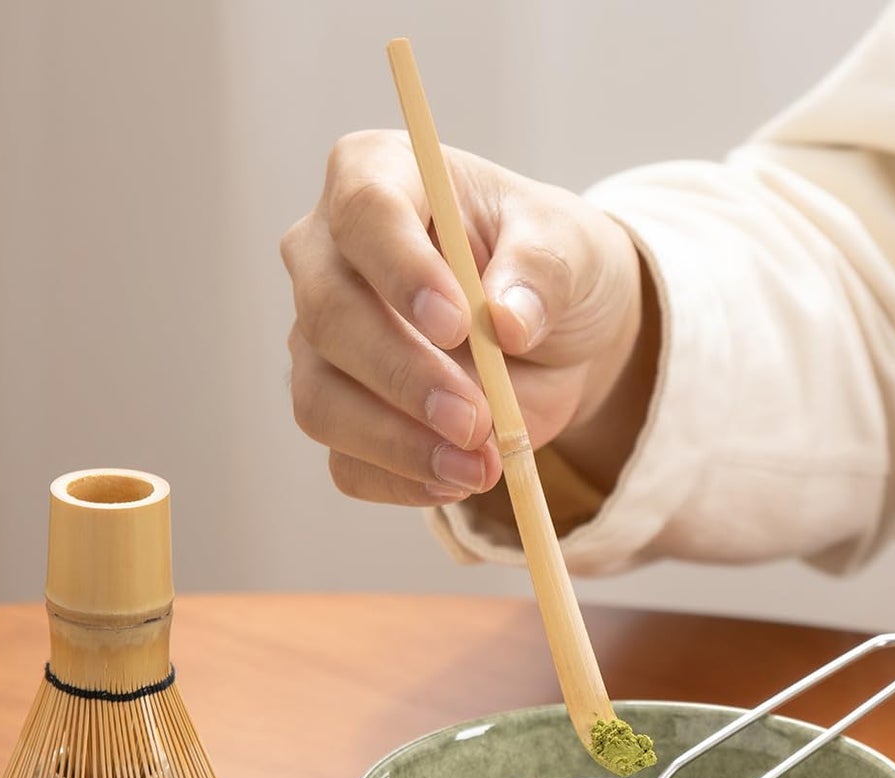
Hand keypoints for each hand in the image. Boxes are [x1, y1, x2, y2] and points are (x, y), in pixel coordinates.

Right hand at [280, 130, 652, 507]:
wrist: (556, 337)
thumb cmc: (550, 266)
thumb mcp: (573, 248)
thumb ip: (544, 270)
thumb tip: (508, 321)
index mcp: (378, 178)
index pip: (364, 210)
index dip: (402, 270)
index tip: (458, 324)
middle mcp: (329, 257)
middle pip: (328, 314)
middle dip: (404, 376)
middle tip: (475, 420)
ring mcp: (322, 344)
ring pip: (321, 399)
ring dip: (398, 444)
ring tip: (478, 466)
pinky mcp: (340, 413)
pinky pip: (345, 461)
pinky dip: (400, 481)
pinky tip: (457, 481)